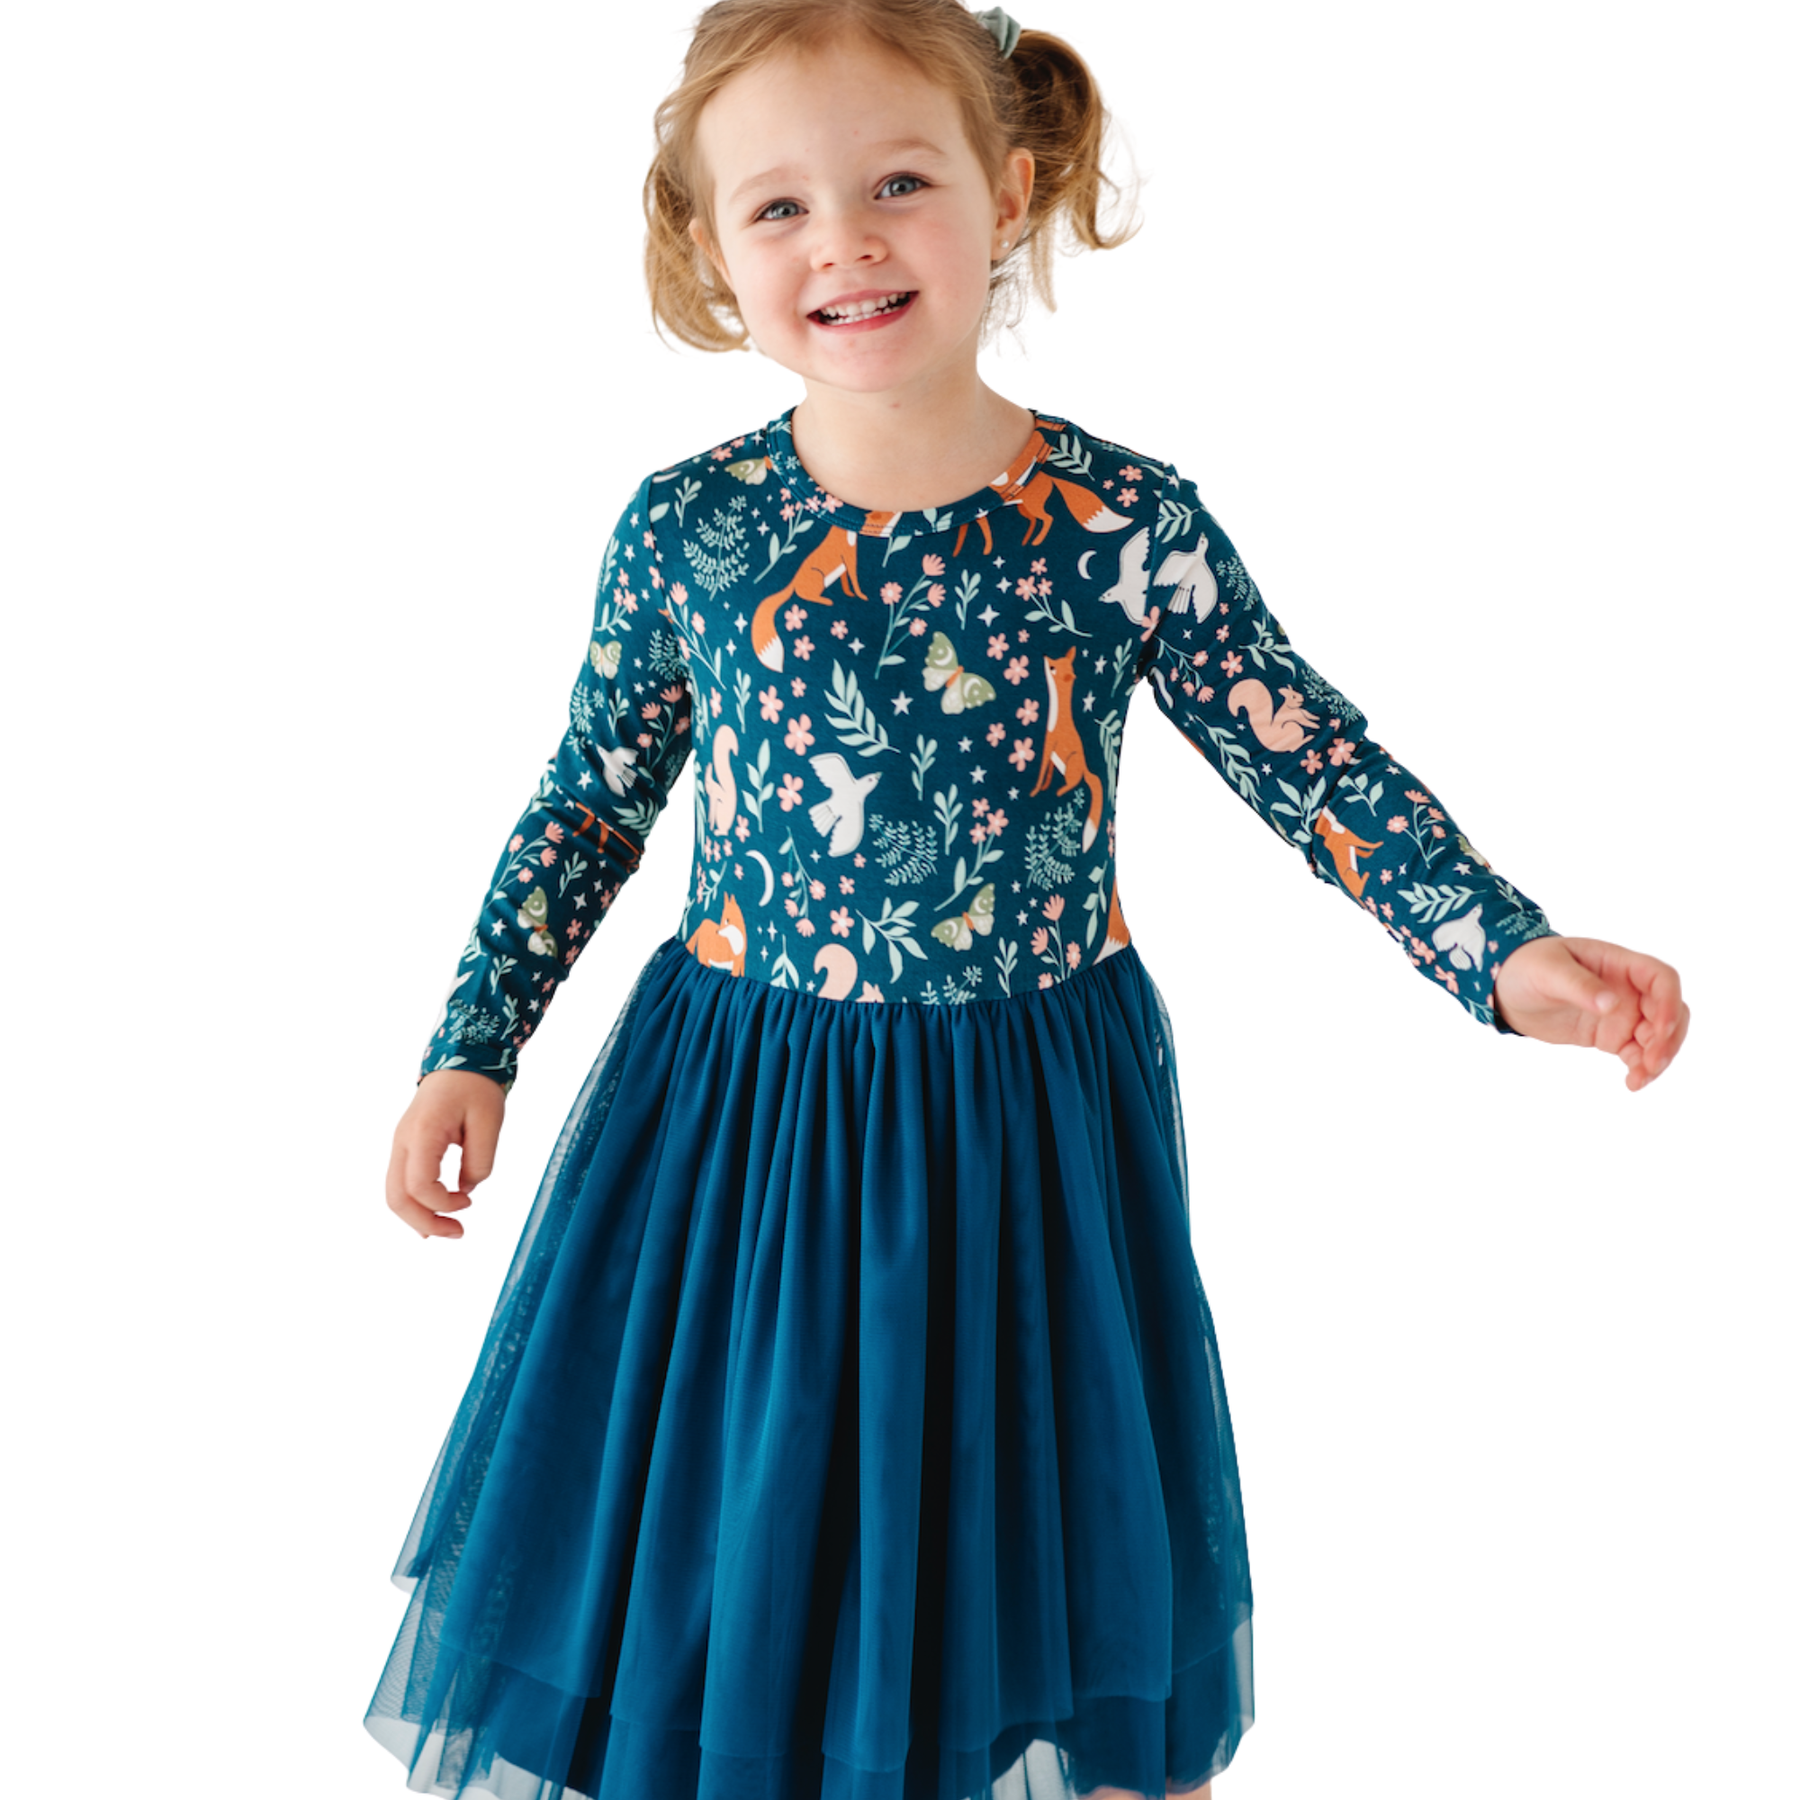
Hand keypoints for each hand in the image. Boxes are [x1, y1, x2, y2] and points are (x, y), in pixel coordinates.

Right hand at [386, 1069, 506, 1237]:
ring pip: (394, 1193)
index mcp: (423, 1132)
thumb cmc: (476, 1087)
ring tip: (447, 1230)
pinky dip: (414, 1204)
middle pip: (397, 1197)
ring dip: (418, 1217)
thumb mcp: (490, 1124)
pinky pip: (401, 1183)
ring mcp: (400, 1144)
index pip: (418, 1185)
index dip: (442, 1204)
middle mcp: (403, 1140)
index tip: (468, 1204)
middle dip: (424, 1222)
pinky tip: (432, 1216)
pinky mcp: (406, 1147)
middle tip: (456, 1233)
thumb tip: (465, 1192)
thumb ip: (479, 1163)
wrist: (460, 1060)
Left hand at [1492, 935, 1688, 1090]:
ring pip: (1659, 1037)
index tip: (1659, 1030)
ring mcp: (1623, 1013)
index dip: (1669, 1003)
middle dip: (1668, 1038)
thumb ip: (1580, 986)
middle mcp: (1628, 988)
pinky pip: (1637, 1053)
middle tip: (1652, 1064)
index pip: (1662, 979)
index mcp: (1619, 964)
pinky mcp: (1611, 1035)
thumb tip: (1612, 1005)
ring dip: (1658, 1058)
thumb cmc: (1528, 967)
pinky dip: (1641, 1068)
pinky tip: (1633, 1083)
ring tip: (1639, 1079)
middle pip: (1669, 1011)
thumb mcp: (1549, 972)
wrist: (1507, 988)